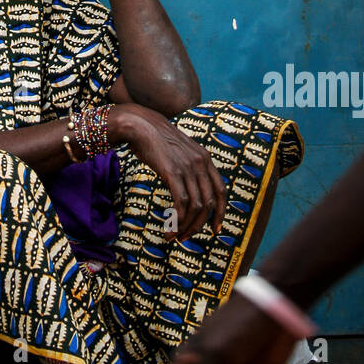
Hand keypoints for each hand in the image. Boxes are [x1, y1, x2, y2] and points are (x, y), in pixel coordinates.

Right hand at [114, 103, 225, 239]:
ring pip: (196, 206)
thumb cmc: (157, 140)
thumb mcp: (181, 151)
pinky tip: (170, 228)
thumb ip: (190, 166)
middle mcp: (200, 163)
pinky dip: (177, 219)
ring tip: (175, 236)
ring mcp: (187, 167)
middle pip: (209, 203)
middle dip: (199, 225)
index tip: (216, 229)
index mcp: (205, 159)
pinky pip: (181, 202)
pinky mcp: (172, 172)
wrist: (141, 125)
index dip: (220, 213)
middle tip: (187, 237)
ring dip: (186, 226)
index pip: (221, 191)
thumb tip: (190, 189)